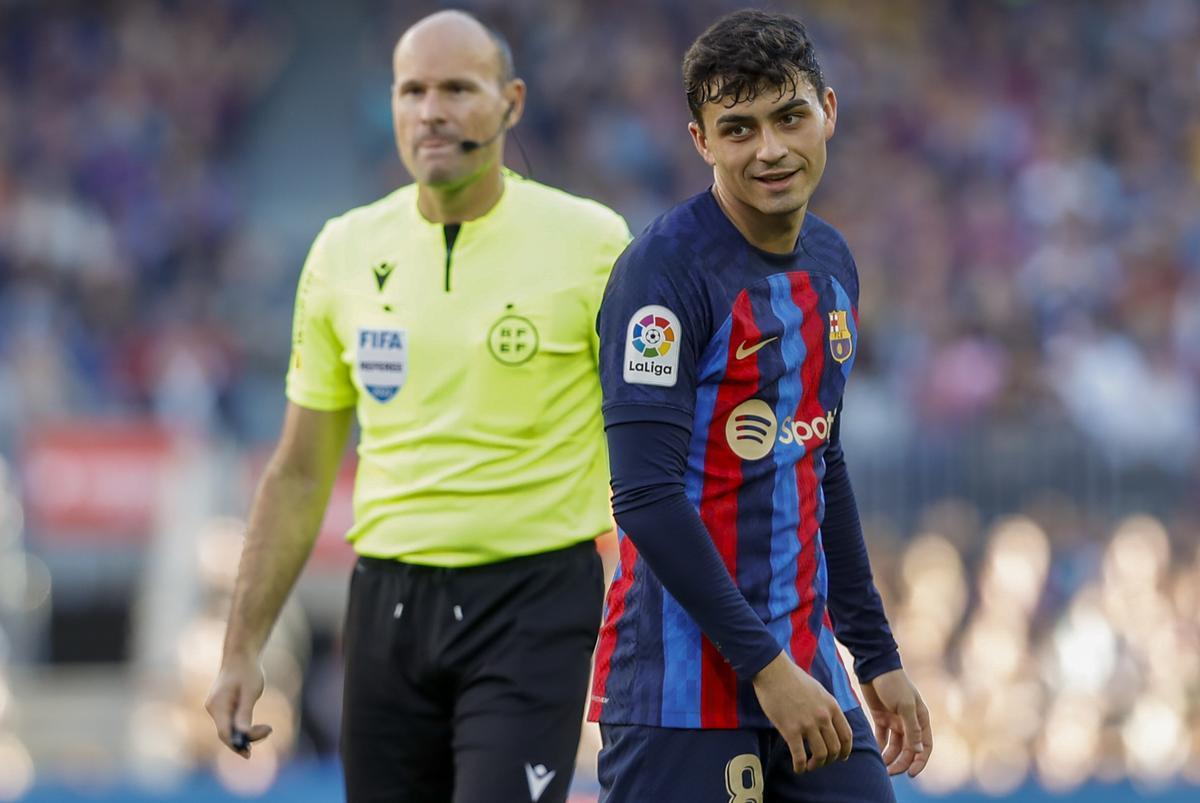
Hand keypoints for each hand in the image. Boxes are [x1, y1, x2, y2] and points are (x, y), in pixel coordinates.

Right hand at [204, 658, 273, 758]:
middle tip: (268, 732)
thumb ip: (245, 713)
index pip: (225, 733)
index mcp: (217, 706)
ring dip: (245, 734)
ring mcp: (216, 708)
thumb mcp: (250, 692)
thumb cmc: (247, 671)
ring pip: (228, 729)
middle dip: (244, 740)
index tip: (251, 752)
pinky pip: (230, 722)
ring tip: (266, 730)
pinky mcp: (222, 706)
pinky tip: (255, 729)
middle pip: (226, 733)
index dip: (237, 745)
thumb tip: (244, 735)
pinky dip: (241, 728)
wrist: (241, 655)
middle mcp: (213, 709)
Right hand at [752, 652, 853, 772]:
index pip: (846, 735)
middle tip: (821, 761)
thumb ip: (826, 707)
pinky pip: (800, 756)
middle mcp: (823, 717)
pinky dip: (800, 767)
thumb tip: (828, 723)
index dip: (845, 750)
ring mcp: (808, 724)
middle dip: (830, 760)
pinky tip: (798, 768)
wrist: (773, 671)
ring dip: (816, 765)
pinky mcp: (790, 730)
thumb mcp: (819, 690)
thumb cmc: (793, 678)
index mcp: (832, 706)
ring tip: (809, 766)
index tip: (841, 757)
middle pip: (835, 748)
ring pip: (821, 755)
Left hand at [861, 669, 931, 776]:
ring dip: (889, 757)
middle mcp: (909, 722)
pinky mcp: (881, 717)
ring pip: (894, 746)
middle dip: (901, 762)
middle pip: (908, 749)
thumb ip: (911, 729)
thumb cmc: (894, 684)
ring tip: (881, 766)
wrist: (875, 667)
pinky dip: (879, 746)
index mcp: (920, 719)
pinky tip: (874, 753)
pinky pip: (881, 737)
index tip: (911, 774)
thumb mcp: (905, 706)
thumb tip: (918, 751)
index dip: (919, 761)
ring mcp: (895, 720)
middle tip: (889, 772)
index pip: (924, 746)